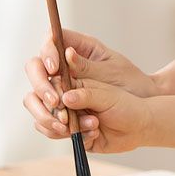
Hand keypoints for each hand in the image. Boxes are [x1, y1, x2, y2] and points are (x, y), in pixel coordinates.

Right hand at [24, 29, 157, 144]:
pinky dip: (55, 130)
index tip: (54, 68)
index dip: (47, 53)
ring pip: (34, 99)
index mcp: (78, 51)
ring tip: (68, 124)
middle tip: (56, 102)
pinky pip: (45, 122)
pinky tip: (76, 132)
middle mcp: (64, 72)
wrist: (140, 116)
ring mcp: (59, 93)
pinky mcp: (60, 115)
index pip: (50, 43)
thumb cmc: (130, 86)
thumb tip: (67, 54)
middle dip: (42, 87)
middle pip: (36, 71)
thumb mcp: (112, 72)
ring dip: (46, 114)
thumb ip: (87, 67)